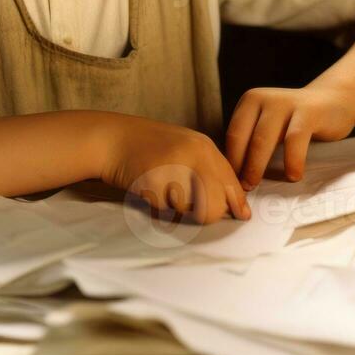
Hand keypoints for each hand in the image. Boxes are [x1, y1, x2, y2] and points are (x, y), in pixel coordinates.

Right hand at [99, 114, 250, 224]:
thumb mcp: (185, 148)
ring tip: (163, 188)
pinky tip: (149, 187)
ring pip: (189, 210)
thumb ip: (208, 170)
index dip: (237, 203)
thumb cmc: (148, 146)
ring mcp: (173, 169)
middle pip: (215, 204)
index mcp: (203, 147)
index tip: (242, 215)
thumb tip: (232, 203)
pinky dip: (158, 206)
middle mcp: (193, 156)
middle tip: (192, 208)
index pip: (231, 181)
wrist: (111, 139)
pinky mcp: (153, 183)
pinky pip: (165, 210)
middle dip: (207, 214)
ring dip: (177, 208)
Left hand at [225, 86, 354, 189]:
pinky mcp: (308, 112)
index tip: (232, 183)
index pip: (232, 135)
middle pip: (243, 138)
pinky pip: (295, 139)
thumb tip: (234, 176)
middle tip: (242, 188)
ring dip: (257, 166)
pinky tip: (293, 176)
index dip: (230, 161)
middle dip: (240, 166)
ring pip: (263, 139)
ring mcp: (285, 103)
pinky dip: (292, 161)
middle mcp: (264, 98)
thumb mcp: (269, 124)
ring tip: (257, 185)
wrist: (332, 101)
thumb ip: (253, 141)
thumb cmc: (295, 122)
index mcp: (250, 101)